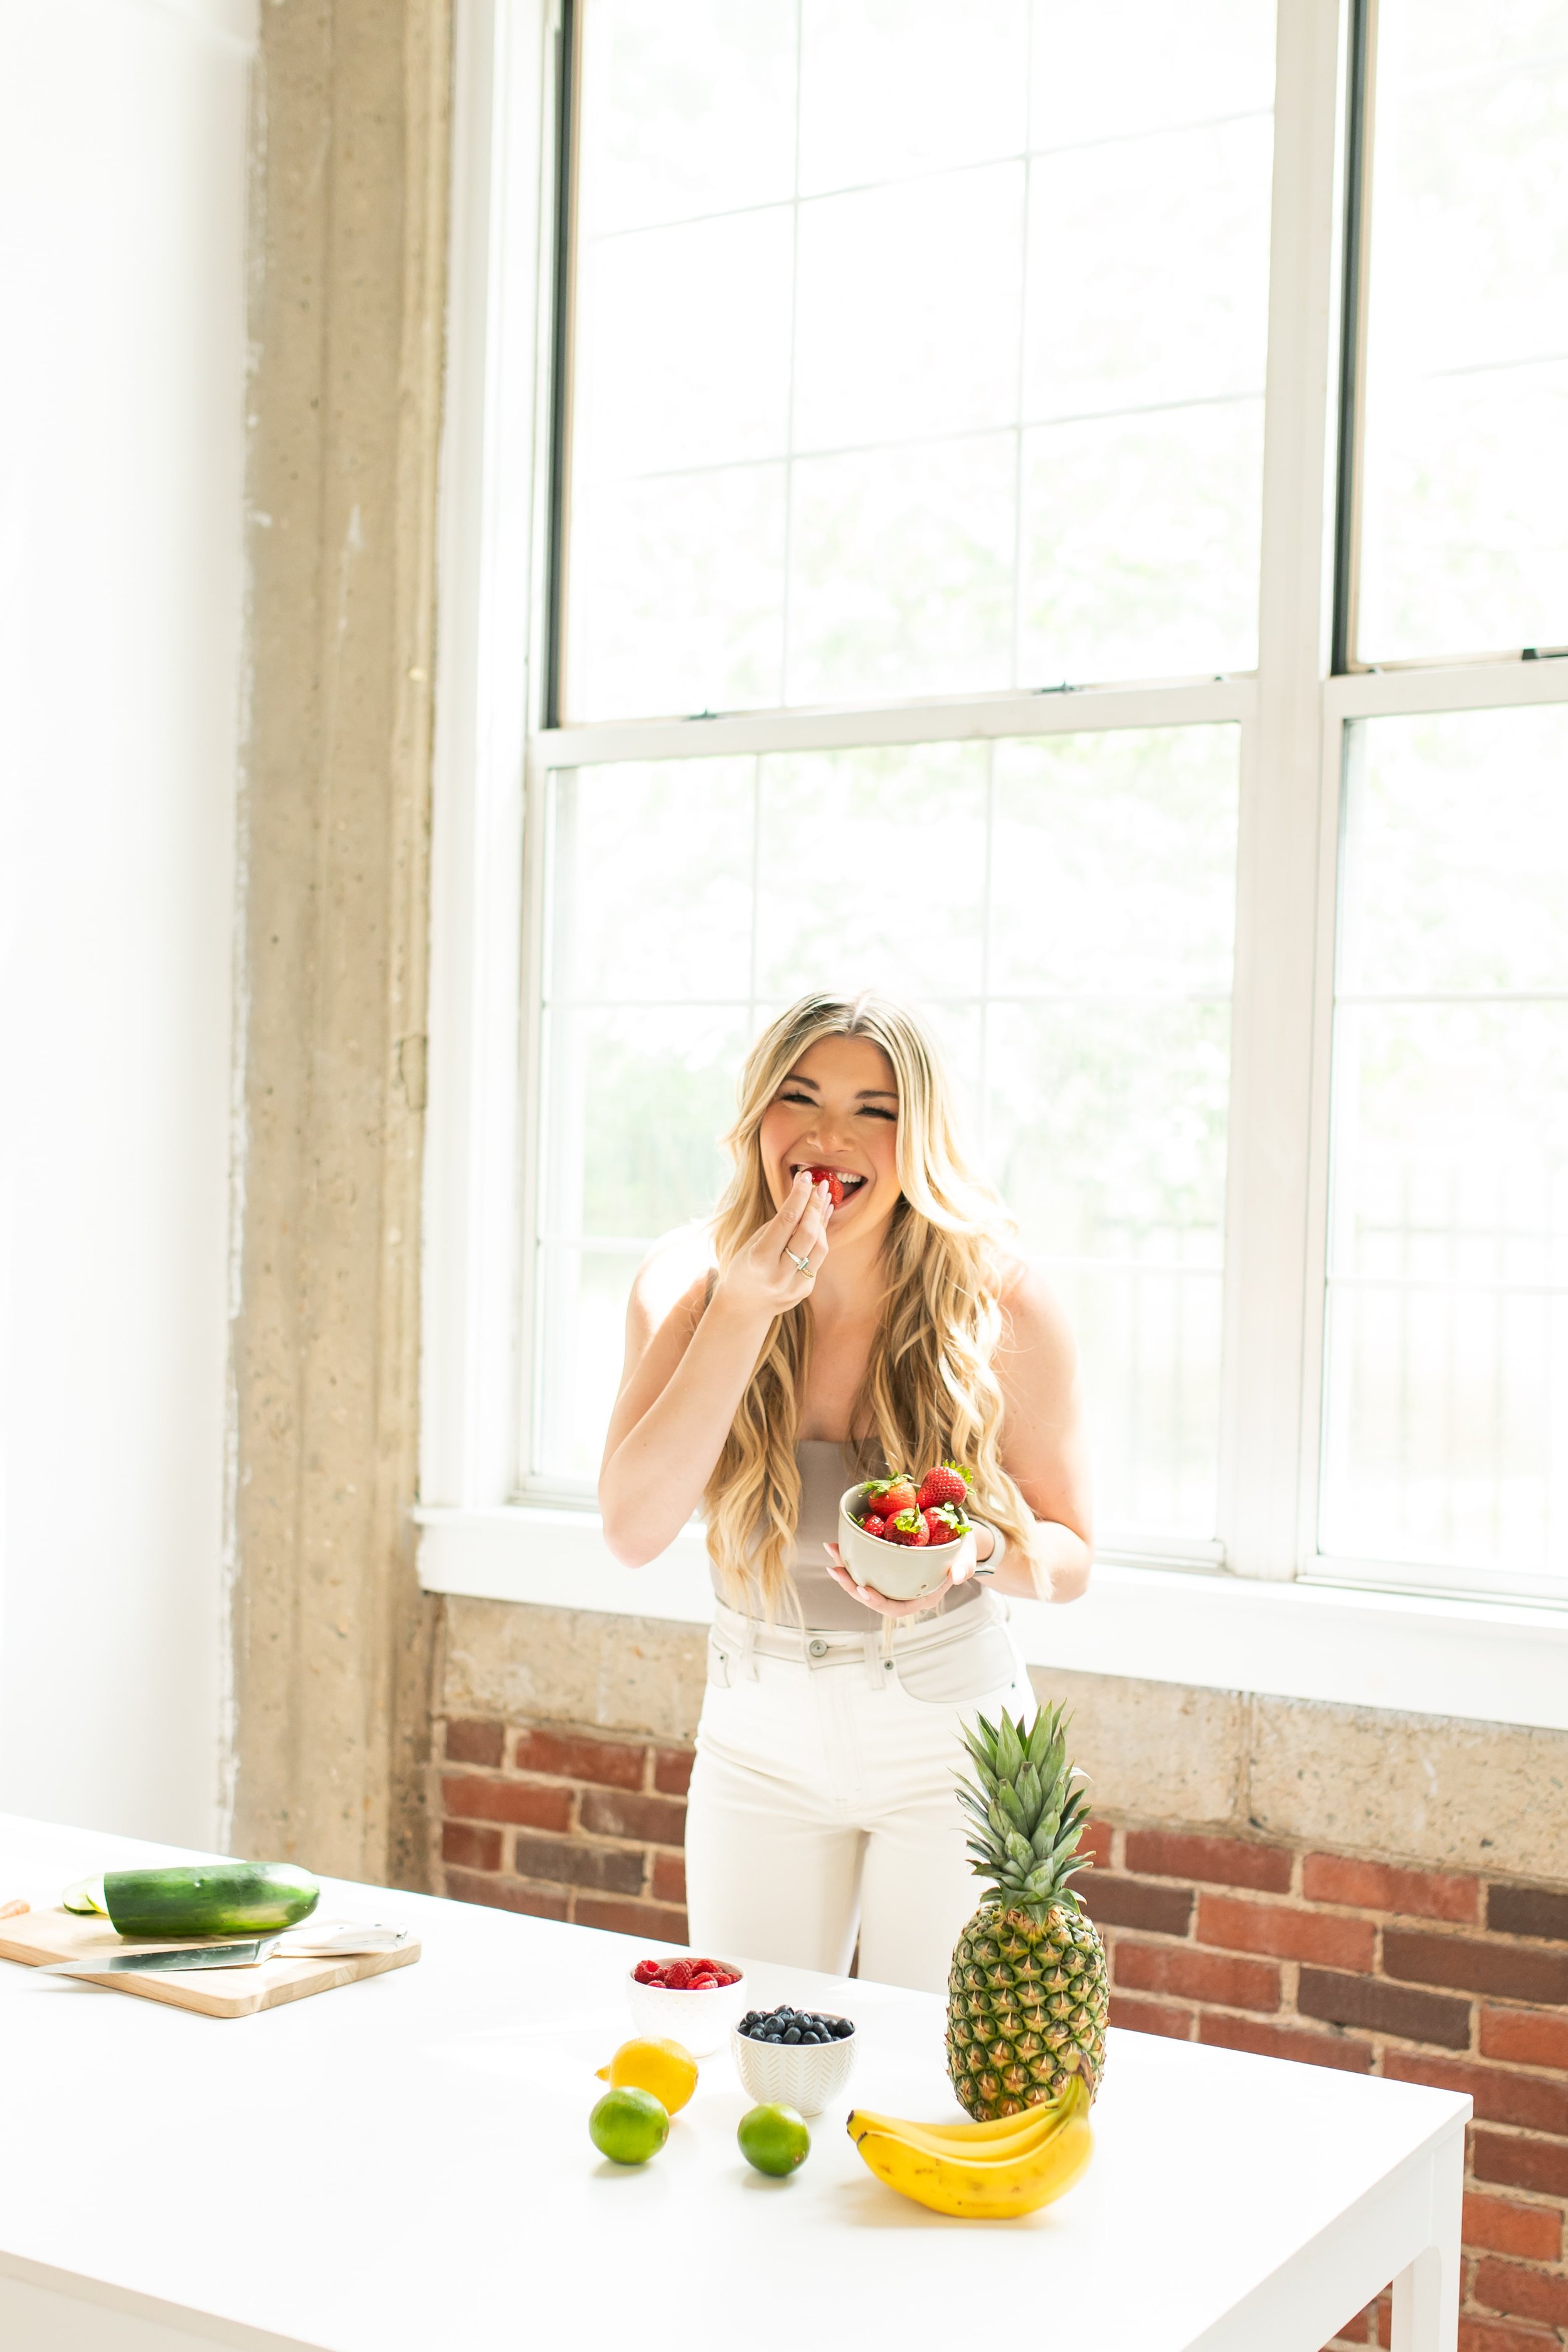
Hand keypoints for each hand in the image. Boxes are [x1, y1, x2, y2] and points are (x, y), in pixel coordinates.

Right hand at [711, 1169, 830, 1321]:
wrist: (745, 1307)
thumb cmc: (745, 1267)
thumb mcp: (754, 1243)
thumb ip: (780, 1225)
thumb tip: (806, 1198)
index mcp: (760, 1260)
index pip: (786, 1221)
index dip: (799, 1196)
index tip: (805, 1177)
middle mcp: (779, 1275)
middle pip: (807, 1234)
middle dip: (815, 1205)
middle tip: (820, 1184)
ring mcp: (795, 1285)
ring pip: (820, 1246)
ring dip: (823, 1219)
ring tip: (823, 1198)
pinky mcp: (805, 1289)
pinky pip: (818, 1257)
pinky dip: (821, 1236)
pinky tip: (821, 1219)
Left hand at [822, 1535, 976, 1619]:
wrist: (958, 1543)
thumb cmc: (962, 1553)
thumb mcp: (966, 1559)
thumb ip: (963, 1568)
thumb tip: (957, 1577)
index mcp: (921, 1598)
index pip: (896, 1608)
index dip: (878, 1602)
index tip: (863, 1589)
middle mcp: (904, 1593)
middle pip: (873, 1597)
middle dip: (850, 1586)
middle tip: (835, 1568)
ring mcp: (894, 1581)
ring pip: (865, 1582)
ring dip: (846, 1569)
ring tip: (831, 1551)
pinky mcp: (888, 1567)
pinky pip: (867, 1567)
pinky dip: (852, 1557)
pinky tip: (840, 1544)